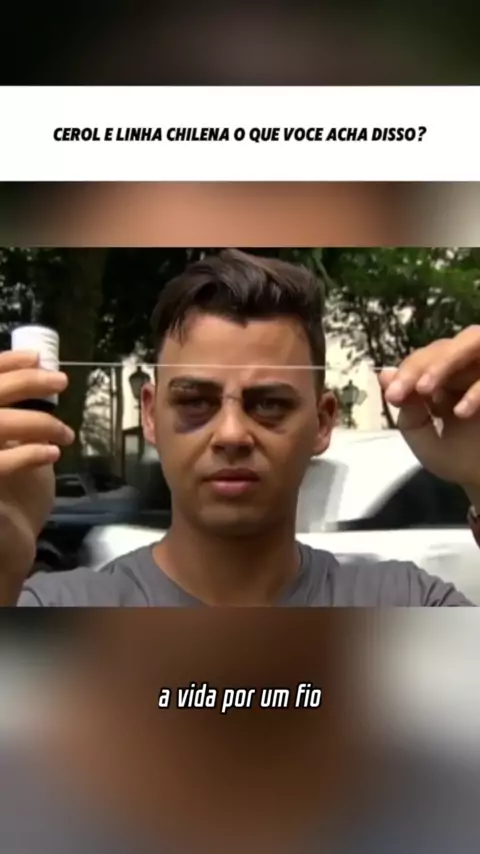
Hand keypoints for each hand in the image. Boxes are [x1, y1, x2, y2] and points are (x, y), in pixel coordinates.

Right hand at [0, 350, 73, 601]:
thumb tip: (34, 379)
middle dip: (27, 382)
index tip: (37, 356)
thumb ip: (7, 418)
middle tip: (61, 381)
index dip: (5, 363)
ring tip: (65, 432)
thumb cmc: (4, 500)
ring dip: (38, 422)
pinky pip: (1, 462)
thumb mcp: (3, 446)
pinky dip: (29, 452)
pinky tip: (51, 454)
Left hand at [378, 326, 479, 498]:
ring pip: (472, 342)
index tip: (393, 395)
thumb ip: (408, 410)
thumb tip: (385, 374)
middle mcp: (470, 368)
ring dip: (445, 362)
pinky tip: (461, 412)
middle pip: (443, 347)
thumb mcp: (425, 439)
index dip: (406, 372)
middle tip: (402, 391)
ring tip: (424, 388)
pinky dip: (477, 390)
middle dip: (418, 366)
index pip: (423, 360)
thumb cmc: (461, 460)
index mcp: (446, 378)